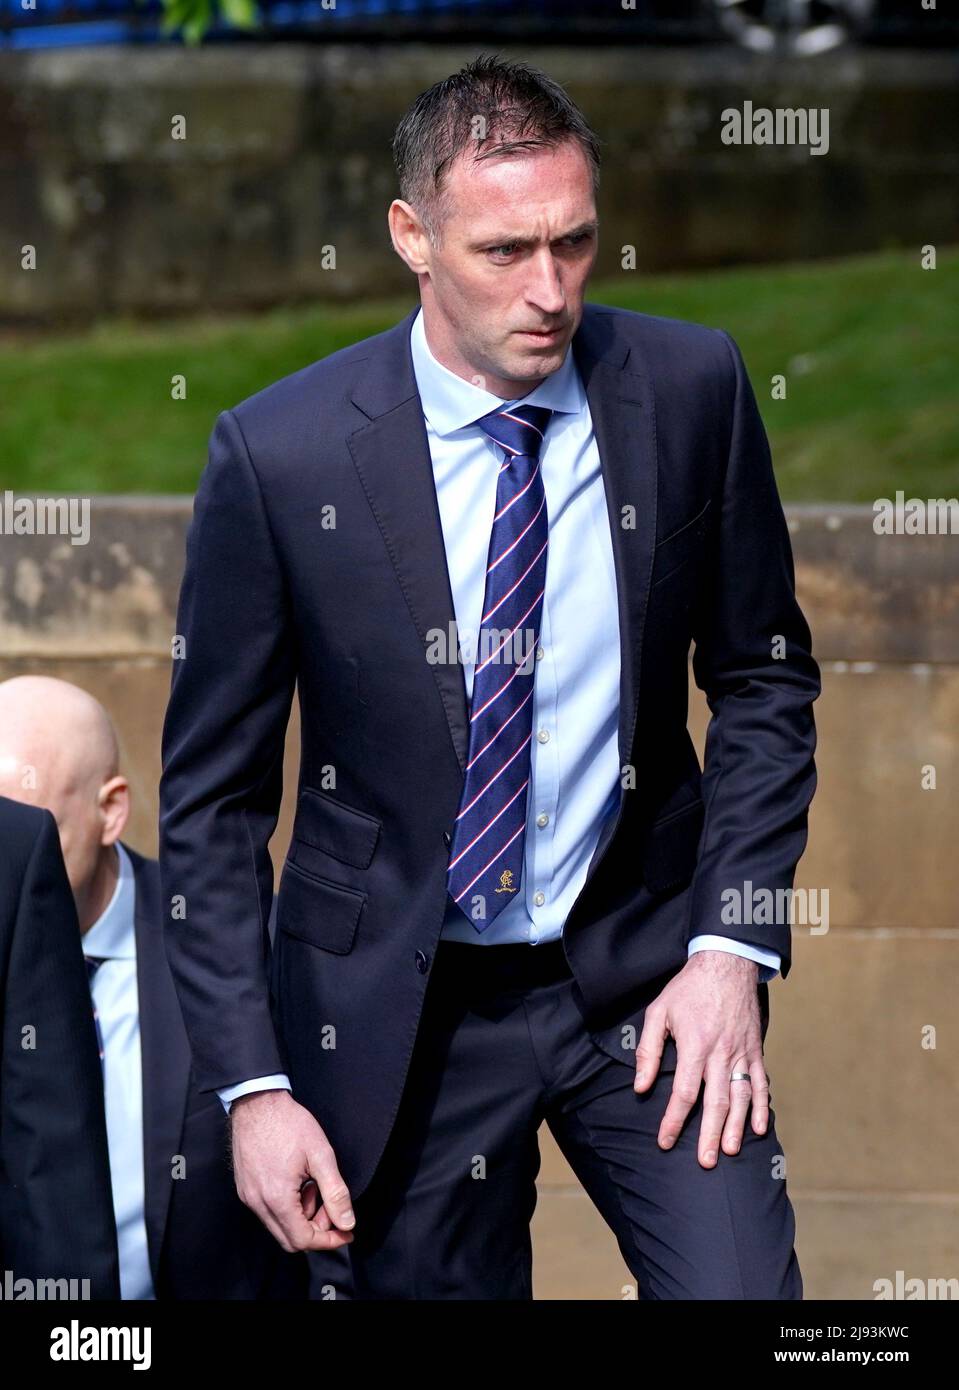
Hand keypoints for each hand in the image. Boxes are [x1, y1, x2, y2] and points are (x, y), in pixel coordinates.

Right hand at [230, 1089, 355, 1251]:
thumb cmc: (289, 1124)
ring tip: (313, 1186)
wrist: (257, 1102)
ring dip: (302, 1217)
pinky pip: (268, 1212)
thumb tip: (346, 1223)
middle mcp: (258, 1204)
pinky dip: (288, 1207)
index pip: (304, 1240)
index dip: (328, 1240)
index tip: (346, 1232)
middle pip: (290, 1240)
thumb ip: (335, 1193)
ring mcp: (248, 1197)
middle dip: (316, 1230)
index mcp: (277, 1198)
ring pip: (279, 1226)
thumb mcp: (321, 1155)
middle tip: (331, 1207)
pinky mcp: (245, 1189)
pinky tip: (298, 1183)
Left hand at [633, 951, 767, 1167]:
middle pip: (716, 1102)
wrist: (726, 964)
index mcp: (694, 1045)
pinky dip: (762, 1106)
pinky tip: (759, 1127)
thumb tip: (640, 1086)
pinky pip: (761, 1083)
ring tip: (729, 1150)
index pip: (684, 1092)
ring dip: (736, 1126)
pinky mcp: (755, 1050)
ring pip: (741, 1097)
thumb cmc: (688, 989)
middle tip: (705, 1162)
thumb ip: (648, 1050)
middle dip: (709, 1134)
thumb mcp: (658, 1012)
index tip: (665, 1140)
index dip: (674, 1120)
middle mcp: (721, 1053)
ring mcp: (742, 1053)